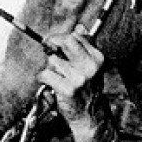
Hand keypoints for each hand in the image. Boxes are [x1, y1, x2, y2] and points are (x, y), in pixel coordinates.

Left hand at [37, 25, 105, 141]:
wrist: (90, 114)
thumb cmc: (87, 88)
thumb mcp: (92, 66)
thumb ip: (86, 46)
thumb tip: (79, 27)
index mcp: (97, 57)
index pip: (75, 36)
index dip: (60, 37)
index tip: (53, 42)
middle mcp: (90, 67)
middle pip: (65, 42)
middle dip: (52, 43)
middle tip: (47, 49)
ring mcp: (80, 78)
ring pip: (52, 60)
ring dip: (49, 66)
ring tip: (55, 75)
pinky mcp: (68, 90)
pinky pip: (46, 75)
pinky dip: (43, 78)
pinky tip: (50, 83)